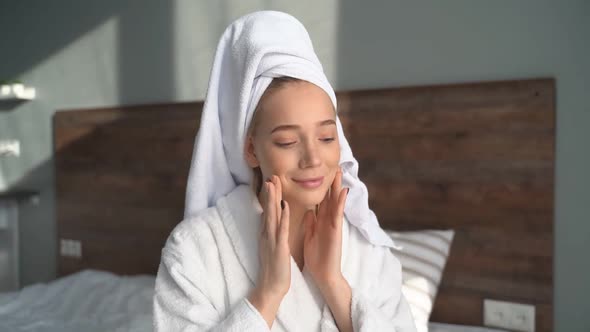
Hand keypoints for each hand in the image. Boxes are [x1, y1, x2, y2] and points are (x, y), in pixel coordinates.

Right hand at [252, 175, 290, 301]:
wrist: (271, 286)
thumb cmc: (274, 267)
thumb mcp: (272, 246)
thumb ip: (271, 233)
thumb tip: (271, 222)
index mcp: (267, 233)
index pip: (268, 211)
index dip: (270, 196)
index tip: (271, 181)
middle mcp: (267, 234)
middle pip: (268, 209)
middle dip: (270, 192)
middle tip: (271, 175)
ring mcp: (272, 240)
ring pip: (272, 215)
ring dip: (273, 199)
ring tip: (273, 183)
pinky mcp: (279, 247)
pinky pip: (281, 229)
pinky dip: (283, 217)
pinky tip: (285, 206)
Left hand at [303, 168, 348, 287]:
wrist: (324, 274)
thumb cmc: (317, 257)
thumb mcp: (311, 235)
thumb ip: (311, 222)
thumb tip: (310, 209)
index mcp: (320, 221)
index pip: (321, 200)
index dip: (321, 187)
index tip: (320, 173)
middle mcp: (327, 220)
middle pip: (329, 197)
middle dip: (331, 182)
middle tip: (333, 165)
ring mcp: (333, 224)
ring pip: (335, 202)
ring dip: (337, 187)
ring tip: (339, 172)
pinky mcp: (335, 230)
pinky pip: (338, 213)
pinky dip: (340, 202)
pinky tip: (342, 191)